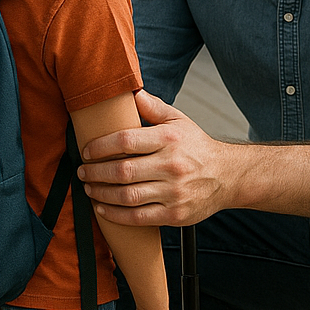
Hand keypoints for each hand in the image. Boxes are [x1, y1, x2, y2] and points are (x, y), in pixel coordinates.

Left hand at [78, 90, 230, 225]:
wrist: (227, 176)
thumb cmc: (197, 147)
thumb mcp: (178, 120)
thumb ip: (153, 107)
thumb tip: (130, 92)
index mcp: (169, 139)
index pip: (126, 140)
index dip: (101, 146)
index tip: (87, 150)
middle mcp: (171, 165)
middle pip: (123, 171)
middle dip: (95, 172)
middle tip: (82, 171)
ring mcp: (173, 192)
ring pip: (127, 196)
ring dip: (101, 193)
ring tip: (89, 188)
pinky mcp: (174, 214)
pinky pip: (138, 217)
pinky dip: (116, 215)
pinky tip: (103, 208)